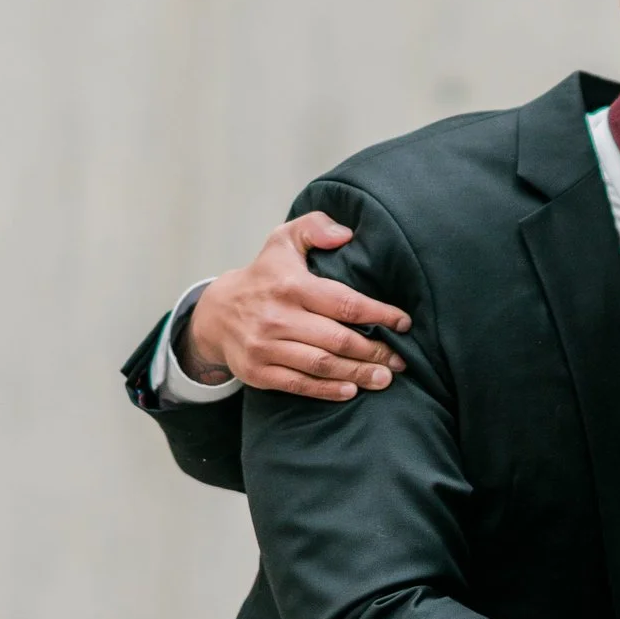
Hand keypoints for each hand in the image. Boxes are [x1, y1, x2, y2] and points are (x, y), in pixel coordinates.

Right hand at [184, 212, 412, 399]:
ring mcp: (264, 347)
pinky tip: (351, 390)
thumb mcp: (283, 241)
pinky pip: (298, 384)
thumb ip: (314, 228)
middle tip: (400, 360)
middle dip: (375, 351)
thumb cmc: (264, 275)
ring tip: (385, 378)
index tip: (404, 323)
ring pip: (321, 365)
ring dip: (357, 374)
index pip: (344, 303)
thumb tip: (346, 234)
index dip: (379, 314)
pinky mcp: (256, 372)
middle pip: (337, 340)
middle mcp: (276, 318)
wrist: (215, 312)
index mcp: (290, 286)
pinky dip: (327, 390)